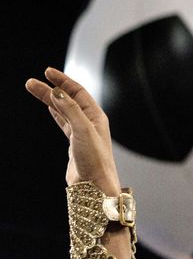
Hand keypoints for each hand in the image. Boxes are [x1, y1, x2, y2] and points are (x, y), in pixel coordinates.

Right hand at [25, 67, 121, 194]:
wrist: (95, 186)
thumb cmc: (95, 160)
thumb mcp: (83, 131)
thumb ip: (71, 111)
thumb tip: (57, 91)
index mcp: (96, 116)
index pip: (78, 92)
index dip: (63, 81)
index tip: (47, 72)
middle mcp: (90, 122)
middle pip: (68, 99)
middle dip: (50, 89)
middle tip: (31, 82)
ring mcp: (82, 133)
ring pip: (63, 110)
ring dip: (49, 100)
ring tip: (34, 89)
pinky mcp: (75, 144)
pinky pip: (64, 123)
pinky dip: (56, 113)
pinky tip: (50, 107)